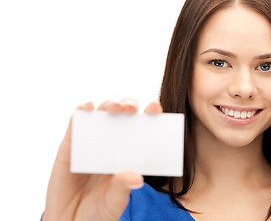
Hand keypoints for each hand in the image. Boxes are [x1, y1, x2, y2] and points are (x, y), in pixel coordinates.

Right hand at [43, 99, 162, 220]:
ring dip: (108, 105)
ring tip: (115, 107)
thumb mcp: (113, 202)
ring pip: (101, 115)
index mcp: (129, 155)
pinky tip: (87, 108)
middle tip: (132, 108)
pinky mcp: (70, 145)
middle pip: (123, 116)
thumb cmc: (97, 212)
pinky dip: (81, 112)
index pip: (143, 130)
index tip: (155, 108)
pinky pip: (76, 124)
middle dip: (128, 106)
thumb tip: (137, 178)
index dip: (149, 117)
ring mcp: (92, 142)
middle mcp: (112, 144)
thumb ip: (122, 189)